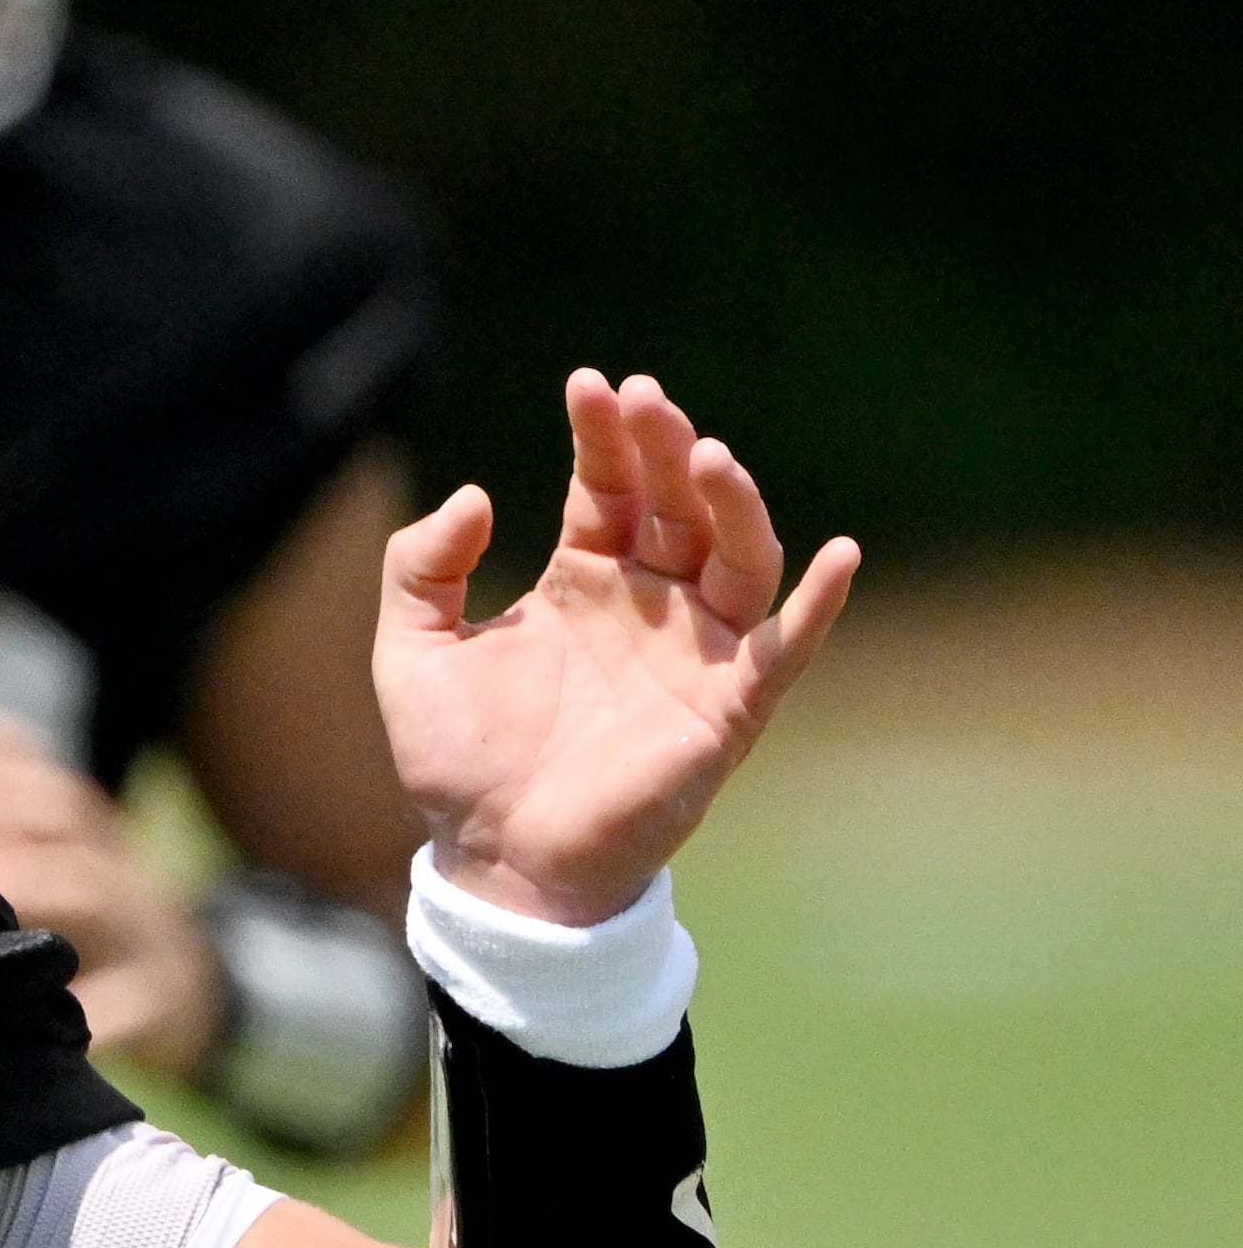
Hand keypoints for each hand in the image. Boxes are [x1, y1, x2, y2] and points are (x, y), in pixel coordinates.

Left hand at [0, 697, 223, 1074]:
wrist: (182, 991)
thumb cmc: (64, 924)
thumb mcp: (15, 863)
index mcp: (68, 823)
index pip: (23, 754)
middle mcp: (107, 856)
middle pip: (54, 802)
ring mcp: (138, 923)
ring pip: (92, 883)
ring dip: (29, 877)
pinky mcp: (162, 995)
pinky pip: (131, 999)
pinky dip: (90, 1008)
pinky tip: (29, 1016)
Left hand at [378, 371, 860, 923]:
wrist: (493, 863)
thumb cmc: (458, 763)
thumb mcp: (409, 651)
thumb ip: (419, 569)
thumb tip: (476, 495)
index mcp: (583, 580)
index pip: (608, 488)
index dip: (603, 436)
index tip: (589, 384)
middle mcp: (649, 604)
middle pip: (676, 507)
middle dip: (666, 449)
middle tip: (645, 401)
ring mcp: (693, 653)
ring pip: (737, 558)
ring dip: (731, 505)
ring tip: (707, 455)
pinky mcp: (725, 710)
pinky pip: (784, 649)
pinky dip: (816, 605)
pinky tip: (839, 554)